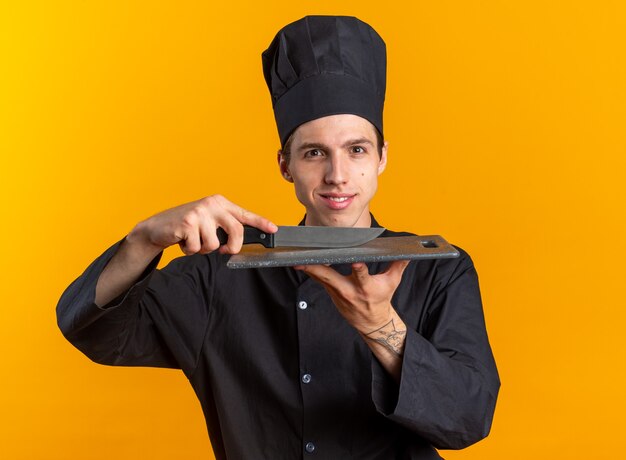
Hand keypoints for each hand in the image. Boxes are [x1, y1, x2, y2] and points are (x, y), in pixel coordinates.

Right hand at [127, 194, 276, 257]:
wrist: (158, 227)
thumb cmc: (187, 227)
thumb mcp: (209, 222)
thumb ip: (225, 227)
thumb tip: (243, 240)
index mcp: (220, 203)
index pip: (245, 214)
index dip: (261, 222)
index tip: (273, 229)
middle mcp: (212, 204)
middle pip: (236, 231)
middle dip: (231, 247)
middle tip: (223, 250)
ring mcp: (200, 212)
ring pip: (214, 244)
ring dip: (203, 248)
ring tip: (193, 240)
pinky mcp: (187, 222)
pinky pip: (197, 248)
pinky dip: (189, 250)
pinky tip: (182, 240)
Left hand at [294, 260, 409, 333]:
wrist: (371, 321)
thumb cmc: (381, 299)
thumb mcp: (392, 282)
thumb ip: (398, 265)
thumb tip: (408, 252)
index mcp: (366, 287)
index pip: (362, 276)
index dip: (358, 269)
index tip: (355, 262)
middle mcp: (349, 291)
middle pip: (331, 278)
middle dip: (317, 269)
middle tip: (303, 260)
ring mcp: (337, 293)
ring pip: (321, 278)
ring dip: (308, 268)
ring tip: (296, 258)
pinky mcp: (330, 292)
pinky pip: (319, 280)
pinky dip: (310, 271)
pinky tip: (300, 262)